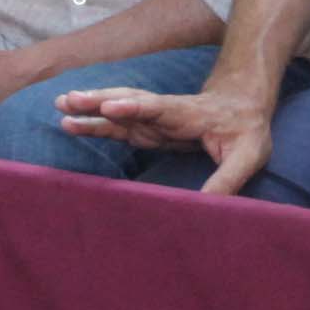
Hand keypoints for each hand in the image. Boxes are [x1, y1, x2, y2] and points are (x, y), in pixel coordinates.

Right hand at [56, 76, 280, 193]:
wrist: (242, 103)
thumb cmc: (246, 129)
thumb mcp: (248, 155)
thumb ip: (228, 179)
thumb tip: (206, 209)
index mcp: (188, 113)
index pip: (157, 108)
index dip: (134, 108)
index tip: (110, 106)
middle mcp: (164, 111)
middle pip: (127, 101)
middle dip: (98, 101)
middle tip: (69, 100)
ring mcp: (153, 117)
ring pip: (117, 109)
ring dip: (90, 107)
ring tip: (61, 105)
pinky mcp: (148, 127)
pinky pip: (117, 123)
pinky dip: (95, 122)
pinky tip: (71, 123)